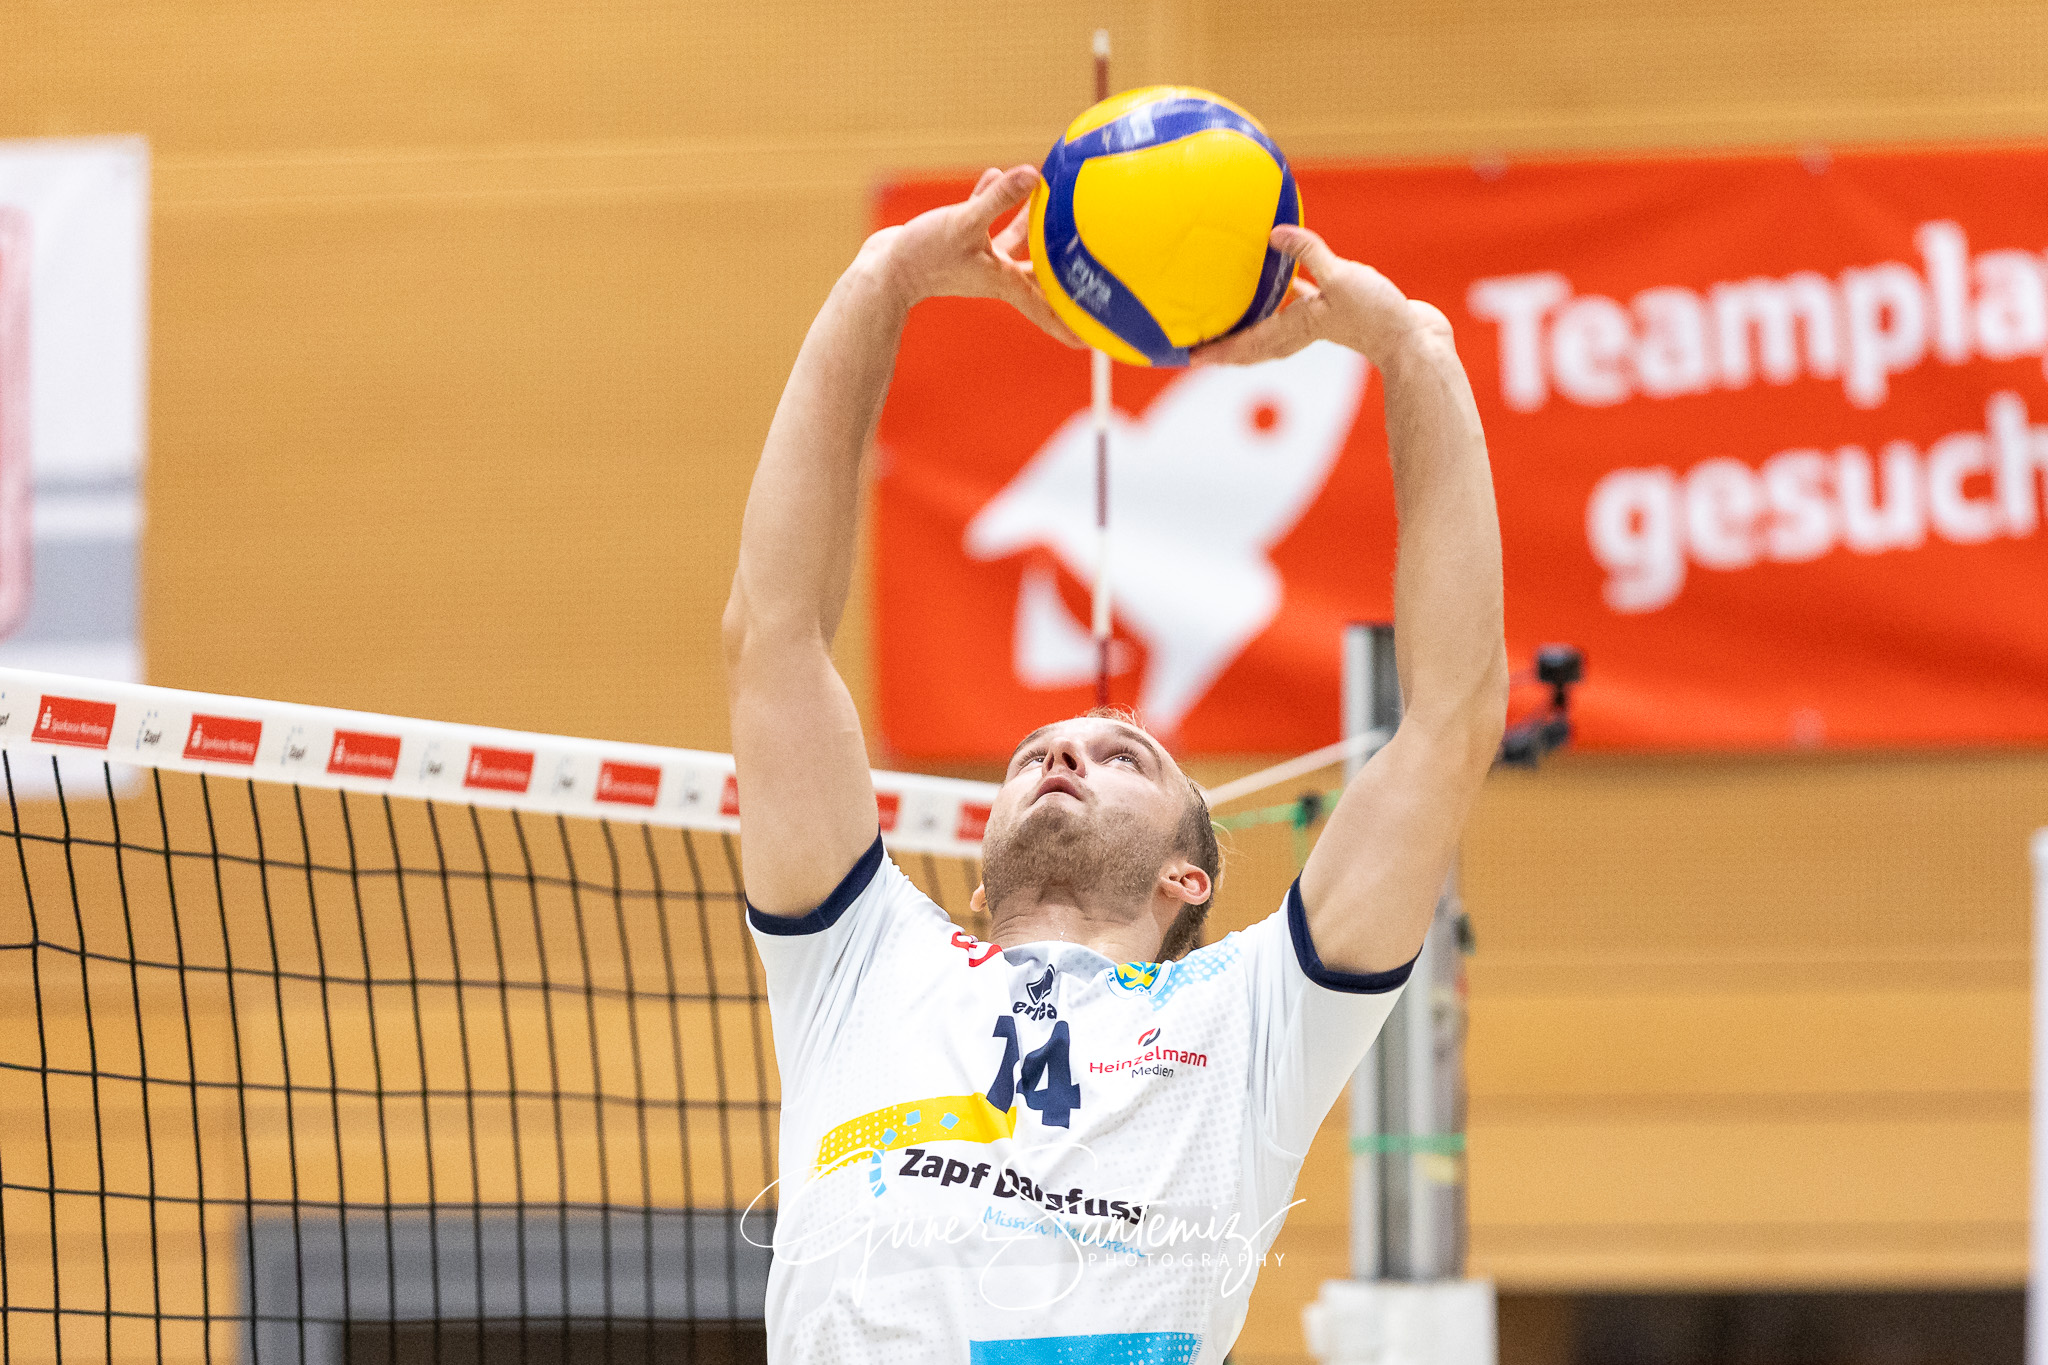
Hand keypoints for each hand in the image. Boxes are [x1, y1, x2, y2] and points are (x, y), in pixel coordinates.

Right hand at [867, 165, 1082, 348]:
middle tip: (1095, 256)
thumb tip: (1031, 172)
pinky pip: (989, 221)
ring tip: (1049, 193)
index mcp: (1006, 282)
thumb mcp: (964, 224)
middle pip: (1043, 275)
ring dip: (1034, 220)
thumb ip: (998, 200)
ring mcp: (980, 259)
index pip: (1049, 310)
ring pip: (1019, 241)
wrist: (884, 268)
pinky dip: (999, 201)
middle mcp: (998, 274)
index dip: (1074, 326)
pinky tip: (1003, 174)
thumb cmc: (923, 257)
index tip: (1099, 340)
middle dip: (1066, 267)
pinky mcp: (963, 243)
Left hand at [1192, 225, 1449, 368]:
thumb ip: (1308, 253)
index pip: (1242, 346)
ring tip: (1224, 311)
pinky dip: (1278, 299)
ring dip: (1245, 325)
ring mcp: (1314, 325)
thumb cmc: (1377, 315)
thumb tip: (1275, 233)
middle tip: (1195, 342)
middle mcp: (1297, 332)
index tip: (1185, 356)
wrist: (1414, 339)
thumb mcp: (1341, 277)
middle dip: (1222, 346)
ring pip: (1268, 328)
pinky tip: (1277, 278)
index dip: (1214, 351)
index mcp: (1292, 330)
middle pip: (1249, 345)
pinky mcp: (1331, 313)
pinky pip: (1293, 307)